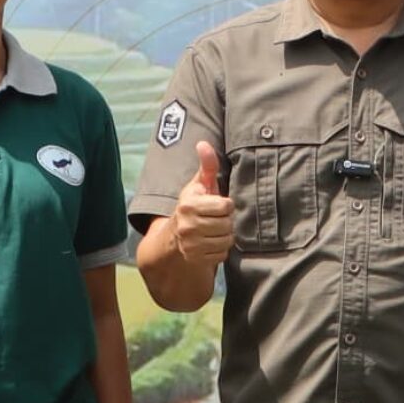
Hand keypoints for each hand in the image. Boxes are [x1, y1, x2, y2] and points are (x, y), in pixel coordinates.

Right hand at [166, 140, 235, 266]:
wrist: (175, 234)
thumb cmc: (194, 204)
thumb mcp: (200, 184)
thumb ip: (207, 164)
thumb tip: (203, 143)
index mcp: (189, 204)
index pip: (225, 206)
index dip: (225, 204)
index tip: (216, 204)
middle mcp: (187, 226)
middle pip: (228, 224)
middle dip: (226, 221)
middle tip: (215, 218)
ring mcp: (190, 244)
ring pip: (227, 240)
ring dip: (225, 235)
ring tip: (214, 229)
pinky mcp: (195, 258)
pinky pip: (222, 254)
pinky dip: (220, 249)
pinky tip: (210, 242)